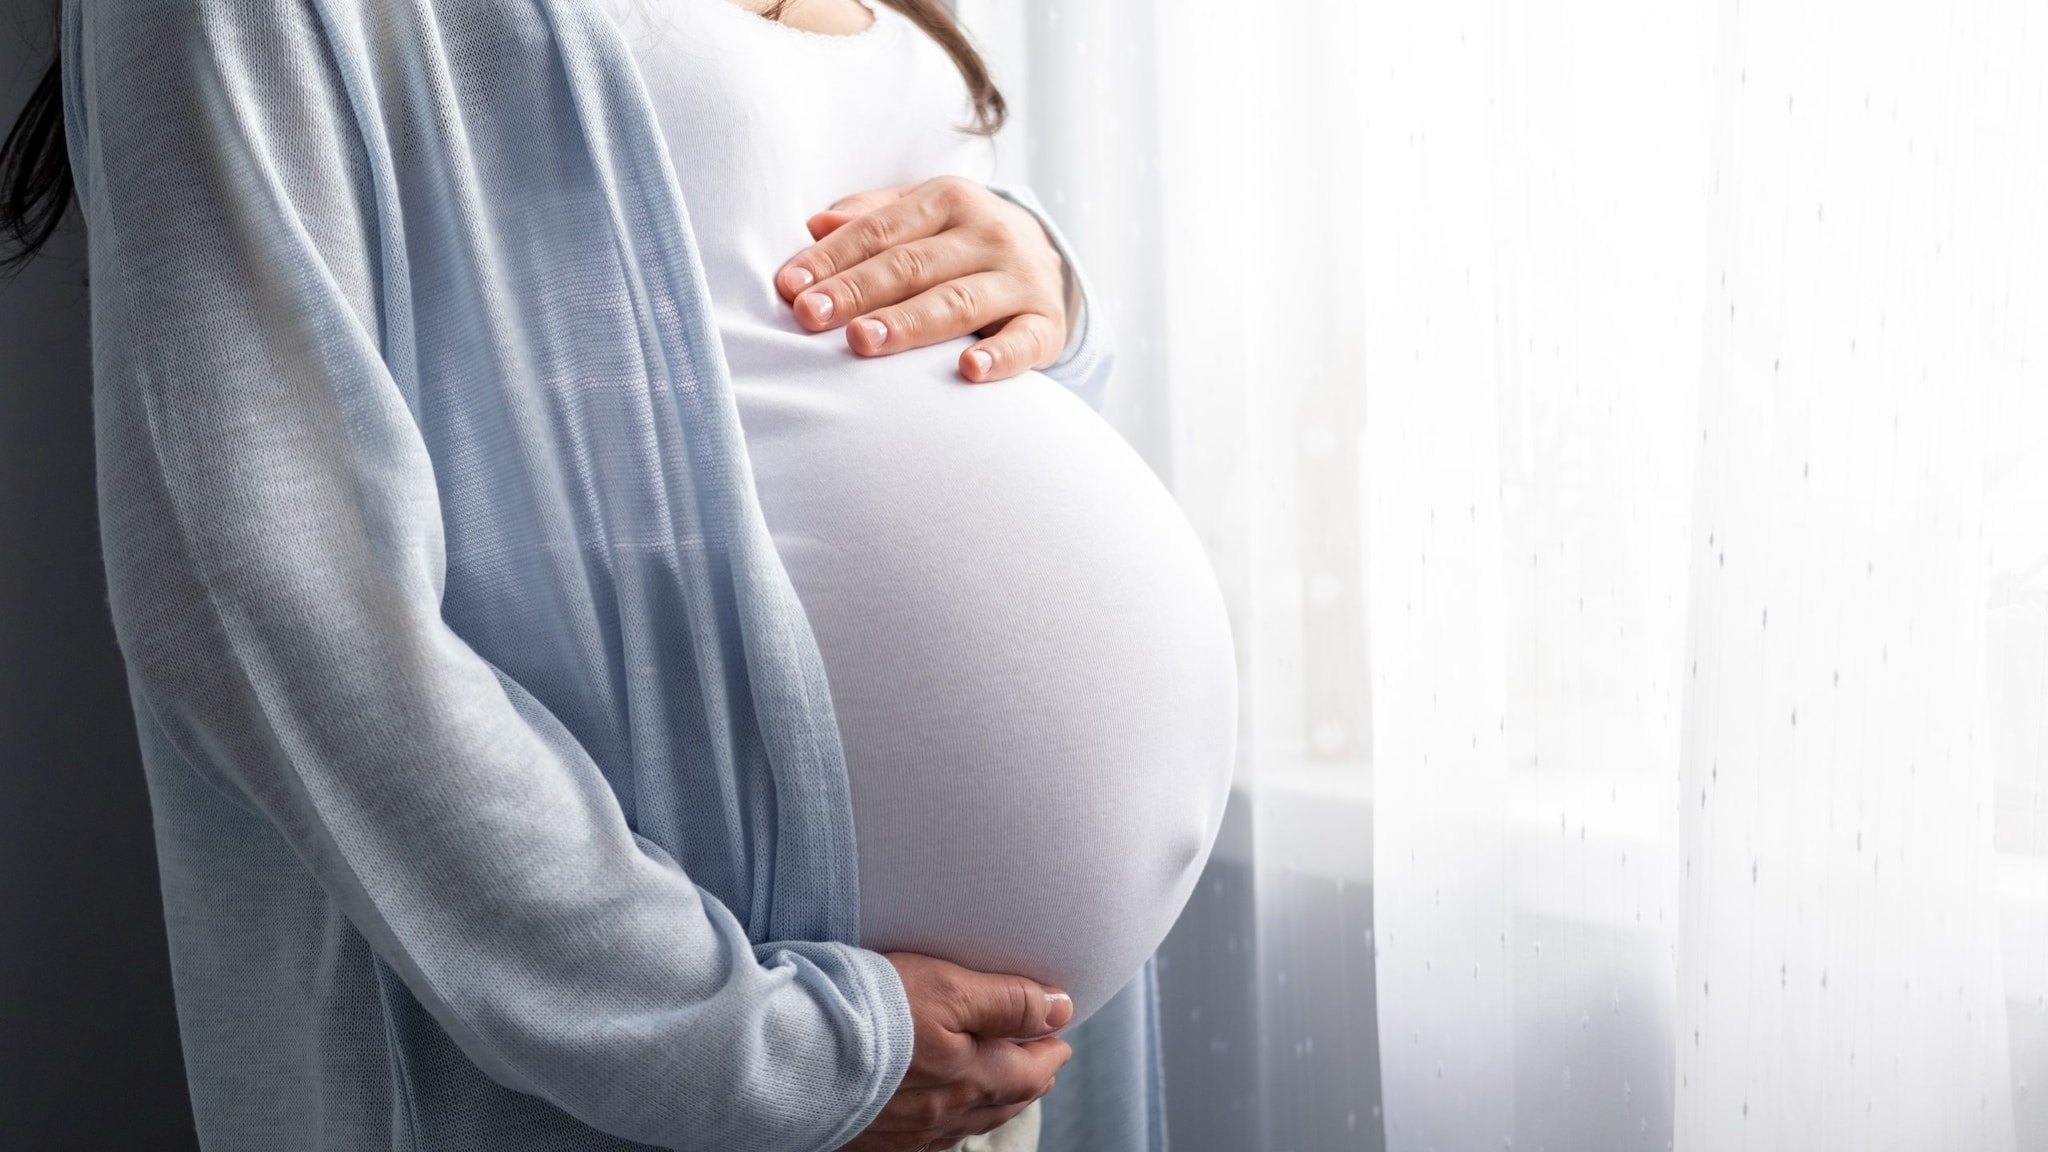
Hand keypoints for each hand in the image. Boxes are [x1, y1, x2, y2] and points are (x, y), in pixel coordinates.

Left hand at [775, 176, 1074, 384]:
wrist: (1048, 263)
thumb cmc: (962, 243)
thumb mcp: (922, 215)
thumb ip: (871, 218)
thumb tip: (814, 224)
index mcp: (949, 200)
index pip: (879, 231)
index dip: (832, 257)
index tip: (790, 286)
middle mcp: (988, 234)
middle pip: (912, 265)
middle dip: (857, 291)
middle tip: (811, 315)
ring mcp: (1021, 280)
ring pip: (957, 302)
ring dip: (908, 323)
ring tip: (862, 341)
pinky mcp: (1047, 325)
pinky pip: (1023, 342)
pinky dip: (1000, 357)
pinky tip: (970, 371)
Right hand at [840, 952, 1073, 1151]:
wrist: (788, 1057)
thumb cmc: (869, 1014)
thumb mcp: (948, 988)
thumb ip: (1008, 1001)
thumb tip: (1061, 1008)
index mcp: (974, 1078)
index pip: (1030, 1070)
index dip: (1049, 1050)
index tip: (1059, 1037)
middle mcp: (947, 1114)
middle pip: (1003, 1101)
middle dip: (1027, 1079)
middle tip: (1040, 1063)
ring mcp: (908, 1132)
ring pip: (967, 1121)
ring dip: (992, 1101)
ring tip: (1002, 1087)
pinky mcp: (872, 1139)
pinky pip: (926, 1136)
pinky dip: (947, 1120)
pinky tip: (940, 1114)